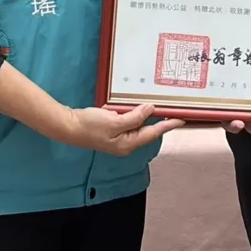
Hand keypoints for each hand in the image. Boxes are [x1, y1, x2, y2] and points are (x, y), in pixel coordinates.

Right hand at [59, 103, 183, 155]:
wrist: (68, 126)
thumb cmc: (90, 126)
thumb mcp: (115, 121)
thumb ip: (134, 117)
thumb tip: (151, 110)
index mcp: (128, 144)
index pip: (153, 133)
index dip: (168, 125)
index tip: (181, 119)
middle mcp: (125, 143)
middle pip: (146, 130)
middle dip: (158, 120)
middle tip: (172, 110)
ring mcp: (118, 138)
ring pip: (137, 125)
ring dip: (145, 116)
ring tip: (156, 107)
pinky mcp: (112, 130)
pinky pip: (127, 121)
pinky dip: (132, 114)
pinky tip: (133, 107)